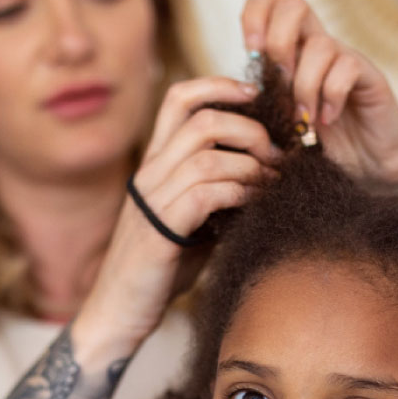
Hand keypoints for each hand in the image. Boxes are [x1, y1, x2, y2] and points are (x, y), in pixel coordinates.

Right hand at [73, 77, 278, 363]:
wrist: (120, 312)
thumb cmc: (160, 269)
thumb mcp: (194, 222)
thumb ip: (219, 194)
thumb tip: (268, 177)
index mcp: (155, 164)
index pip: (179, 99)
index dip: (219, 86)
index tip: (255, 95)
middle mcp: (150, 174)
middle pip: (202, 120)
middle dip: (250, 129)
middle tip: (277, 153)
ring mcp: (152, 200)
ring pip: (208, 155)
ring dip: (252, 165)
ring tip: (275, 182)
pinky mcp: (160, 231)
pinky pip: (206, 194)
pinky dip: (239, 194)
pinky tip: (256, 206)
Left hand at [241, 0, 397, 181]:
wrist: (368, 165)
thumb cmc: (317, 145)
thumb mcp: (278, 122)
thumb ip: (259, 101)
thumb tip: (231, 93)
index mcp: (290, 49)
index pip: (268, 0)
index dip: (254, 15)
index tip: (251, 53)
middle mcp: (316, 46)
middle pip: (293, 4)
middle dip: (278, 43)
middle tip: (278, 84)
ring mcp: (345, 58)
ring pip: (319, 45)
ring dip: (304, 88)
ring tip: (304, 122)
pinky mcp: (370, 76)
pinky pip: (347, 68)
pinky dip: (331, 96)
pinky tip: (327, 119)